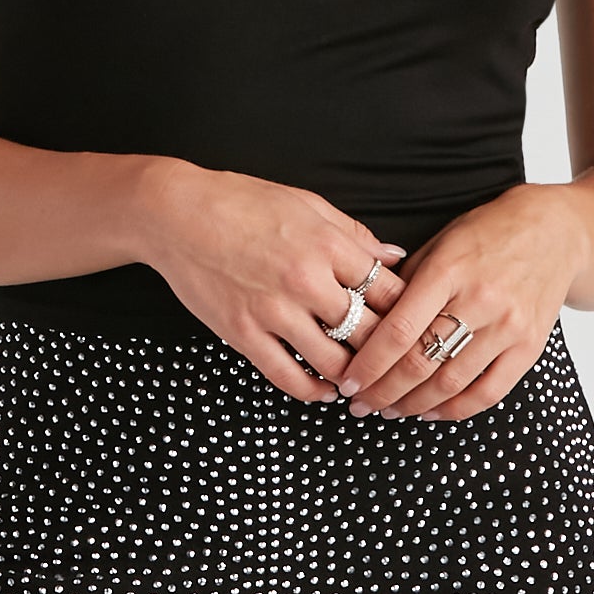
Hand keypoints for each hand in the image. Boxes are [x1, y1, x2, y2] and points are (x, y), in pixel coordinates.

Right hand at [138, 162, 409, 403]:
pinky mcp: (242, 333)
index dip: (410, 312)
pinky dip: (312, 391)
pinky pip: (287, 376)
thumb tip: (395, 256)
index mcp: (328, 244)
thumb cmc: (242, 202)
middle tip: (398, 364)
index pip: (389, 291)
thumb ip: (353, 234)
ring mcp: (273, 310)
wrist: (177, 213)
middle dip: (388, 351)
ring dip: (354, 377)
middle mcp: (306, 280)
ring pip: (333, 361)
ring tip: (365, 381)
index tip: (415, 324)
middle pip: (369, 331)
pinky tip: (325, 390)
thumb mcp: (307, 204)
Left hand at [333, 184, 586, 419]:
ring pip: (450, 383)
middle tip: (360, 403)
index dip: (369, 364)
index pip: (400, 330)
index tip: (347, 381)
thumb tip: (364, 322)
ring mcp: (509, 326)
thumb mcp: (440, 242)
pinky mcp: (530, 346)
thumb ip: (405, 282)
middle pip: (422, 362)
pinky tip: (430, 412)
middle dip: (383, 391)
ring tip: (388, 410)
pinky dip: (454, 410)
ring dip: (412, 405)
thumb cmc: (489, 233)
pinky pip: (489, 393)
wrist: (555, 231)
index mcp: (449, 270)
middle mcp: (480, 300)